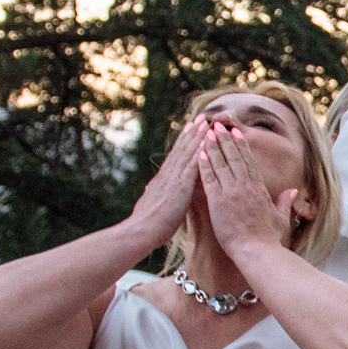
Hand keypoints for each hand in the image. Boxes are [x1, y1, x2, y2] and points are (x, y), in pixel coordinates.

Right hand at [125, 122, 204, 249]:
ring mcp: (173, 180)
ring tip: (206, 122)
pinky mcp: (179, 187)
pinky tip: (206, 143)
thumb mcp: (152, 205)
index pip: (176, 156)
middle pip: (182, 149)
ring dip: (198, 136)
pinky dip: (198, 153)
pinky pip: (191, 167)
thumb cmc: (147, 226)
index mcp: (164, 181)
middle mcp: (168, 176)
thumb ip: (154, 195)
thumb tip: (150, 190)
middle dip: (193, 132)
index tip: (192, 128)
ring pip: (187, 153)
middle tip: (203, 117)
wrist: (141, 232)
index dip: (185, 141)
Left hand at [195, 121, 295, 257]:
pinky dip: (204, 164)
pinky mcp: (218, 201)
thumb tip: (291, 191)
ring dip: (214, 146)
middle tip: (219, 125)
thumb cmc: (269, 239)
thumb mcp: (281, 219)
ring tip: (208, 132)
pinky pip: (210, 178)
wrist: (258, 252)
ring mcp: (232, 193)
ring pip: (222, 164)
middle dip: (226, 140)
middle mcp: (246, 187)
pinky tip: (199, 152)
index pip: (249, 162)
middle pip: (235, 158)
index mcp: (260, 190)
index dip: (242, 146)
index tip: (236, 133)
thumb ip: (284, 202)